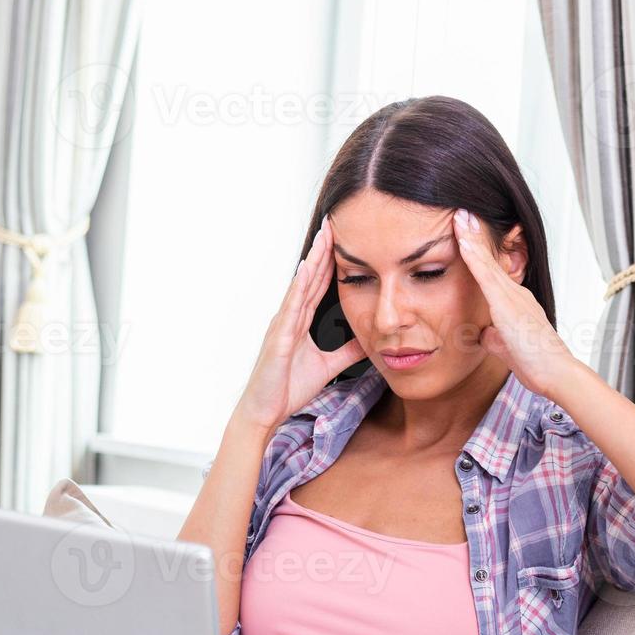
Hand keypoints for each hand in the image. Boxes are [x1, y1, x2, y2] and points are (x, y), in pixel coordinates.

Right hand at [234, 215, 365, 432]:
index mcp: (299, 322)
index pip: (318, 285)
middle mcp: (289, 318)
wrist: (264, 412)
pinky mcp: (280, 337)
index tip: (343, 238)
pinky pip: (292, 307)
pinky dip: (300, 286)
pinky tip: (308, 267)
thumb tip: (370, 340)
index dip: (330, 261)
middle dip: (323, 250)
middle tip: (335, 223)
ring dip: (313, 259)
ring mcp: (283, 325)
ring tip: (325, 235)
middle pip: (310, 277)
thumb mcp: (328, 366)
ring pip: (301, 285)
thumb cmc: (286, 389)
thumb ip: (348, 351)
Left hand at [451, 207, 580, 398]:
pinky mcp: (508, 305)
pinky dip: (475, 257)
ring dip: (472, 238)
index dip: (478, 252)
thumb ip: (493, 336)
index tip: (466, 233)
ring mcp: (513, 296)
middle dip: (475, 235)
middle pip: (490, 259)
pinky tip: (464, 241)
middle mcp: (515, 293)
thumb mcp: (505, 346)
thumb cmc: (535, 363)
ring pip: (488, 262)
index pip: (491, 272)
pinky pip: (487, 276)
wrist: (555, 373)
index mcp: (514, 302)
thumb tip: (483, 333)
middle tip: (462, 213)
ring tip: (460, 216)